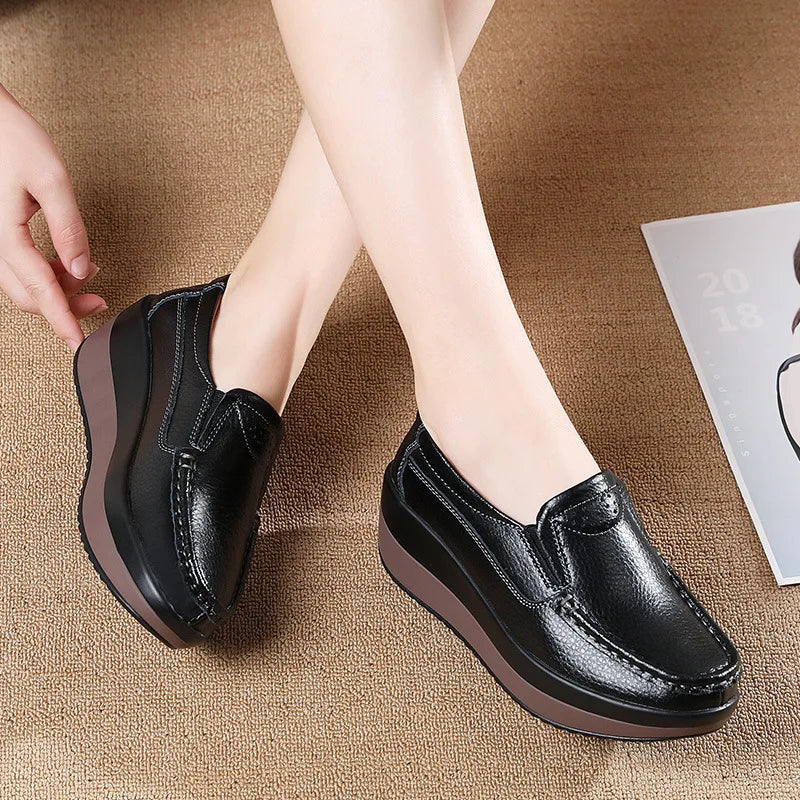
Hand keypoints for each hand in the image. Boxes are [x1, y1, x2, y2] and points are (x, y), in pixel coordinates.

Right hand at [0, 84, 105, 350]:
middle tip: (102, 301)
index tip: (79, 344)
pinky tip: (67, 263)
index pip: (40, 291)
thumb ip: (69, 228)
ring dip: (57, 289)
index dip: (64, 320)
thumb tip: (81, 269)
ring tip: (91, 276)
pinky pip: (18, 268)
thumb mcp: (52, 180)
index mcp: (4, 237)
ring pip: (23, 285)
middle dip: (67, 307)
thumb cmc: (11, 138)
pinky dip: (45, 274)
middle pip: (30, 296)